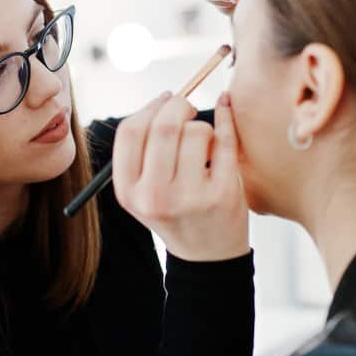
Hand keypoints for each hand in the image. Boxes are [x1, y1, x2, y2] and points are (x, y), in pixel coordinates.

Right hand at [113, 92, 248, 261]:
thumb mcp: (145, 191)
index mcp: (129, 192)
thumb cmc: (177, 212)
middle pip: (163, 125)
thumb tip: (163, 99)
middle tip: (188, 108)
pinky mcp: (221, 194)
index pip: (129, 131)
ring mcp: (189, 197)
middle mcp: (154, 196)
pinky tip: (225, 109)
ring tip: (204, 142)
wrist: (207, 255)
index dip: (149, 108)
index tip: (164, 102)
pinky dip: (226, 118)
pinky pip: (224, 140)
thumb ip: (143, 151)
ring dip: (203, 125)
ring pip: (196, 131)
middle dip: (179, 105)